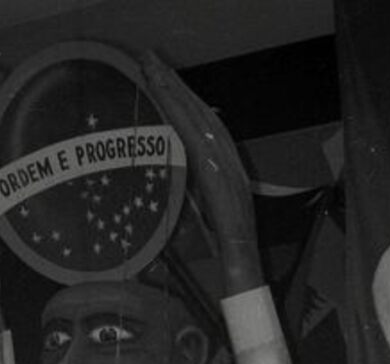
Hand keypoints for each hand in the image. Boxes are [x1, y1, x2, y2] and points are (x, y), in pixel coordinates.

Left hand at [139, 51, 260, 291]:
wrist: (241, 278)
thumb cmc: (219, 258)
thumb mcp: (197, 215)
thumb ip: (187, 192)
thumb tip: (166, 174)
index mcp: (225, 171)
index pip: (204, 124)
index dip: (182, 97)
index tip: (158, 74)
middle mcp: (231, 166)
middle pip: (203, 114)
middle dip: (175, 84)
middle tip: (148, 58)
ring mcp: (230, 175)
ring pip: (202, 123)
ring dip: (176, 95)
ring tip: (153, 71)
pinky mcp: (224, 188)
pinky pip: (201, 149)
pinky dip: (185, 124)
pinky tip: (169, 106)